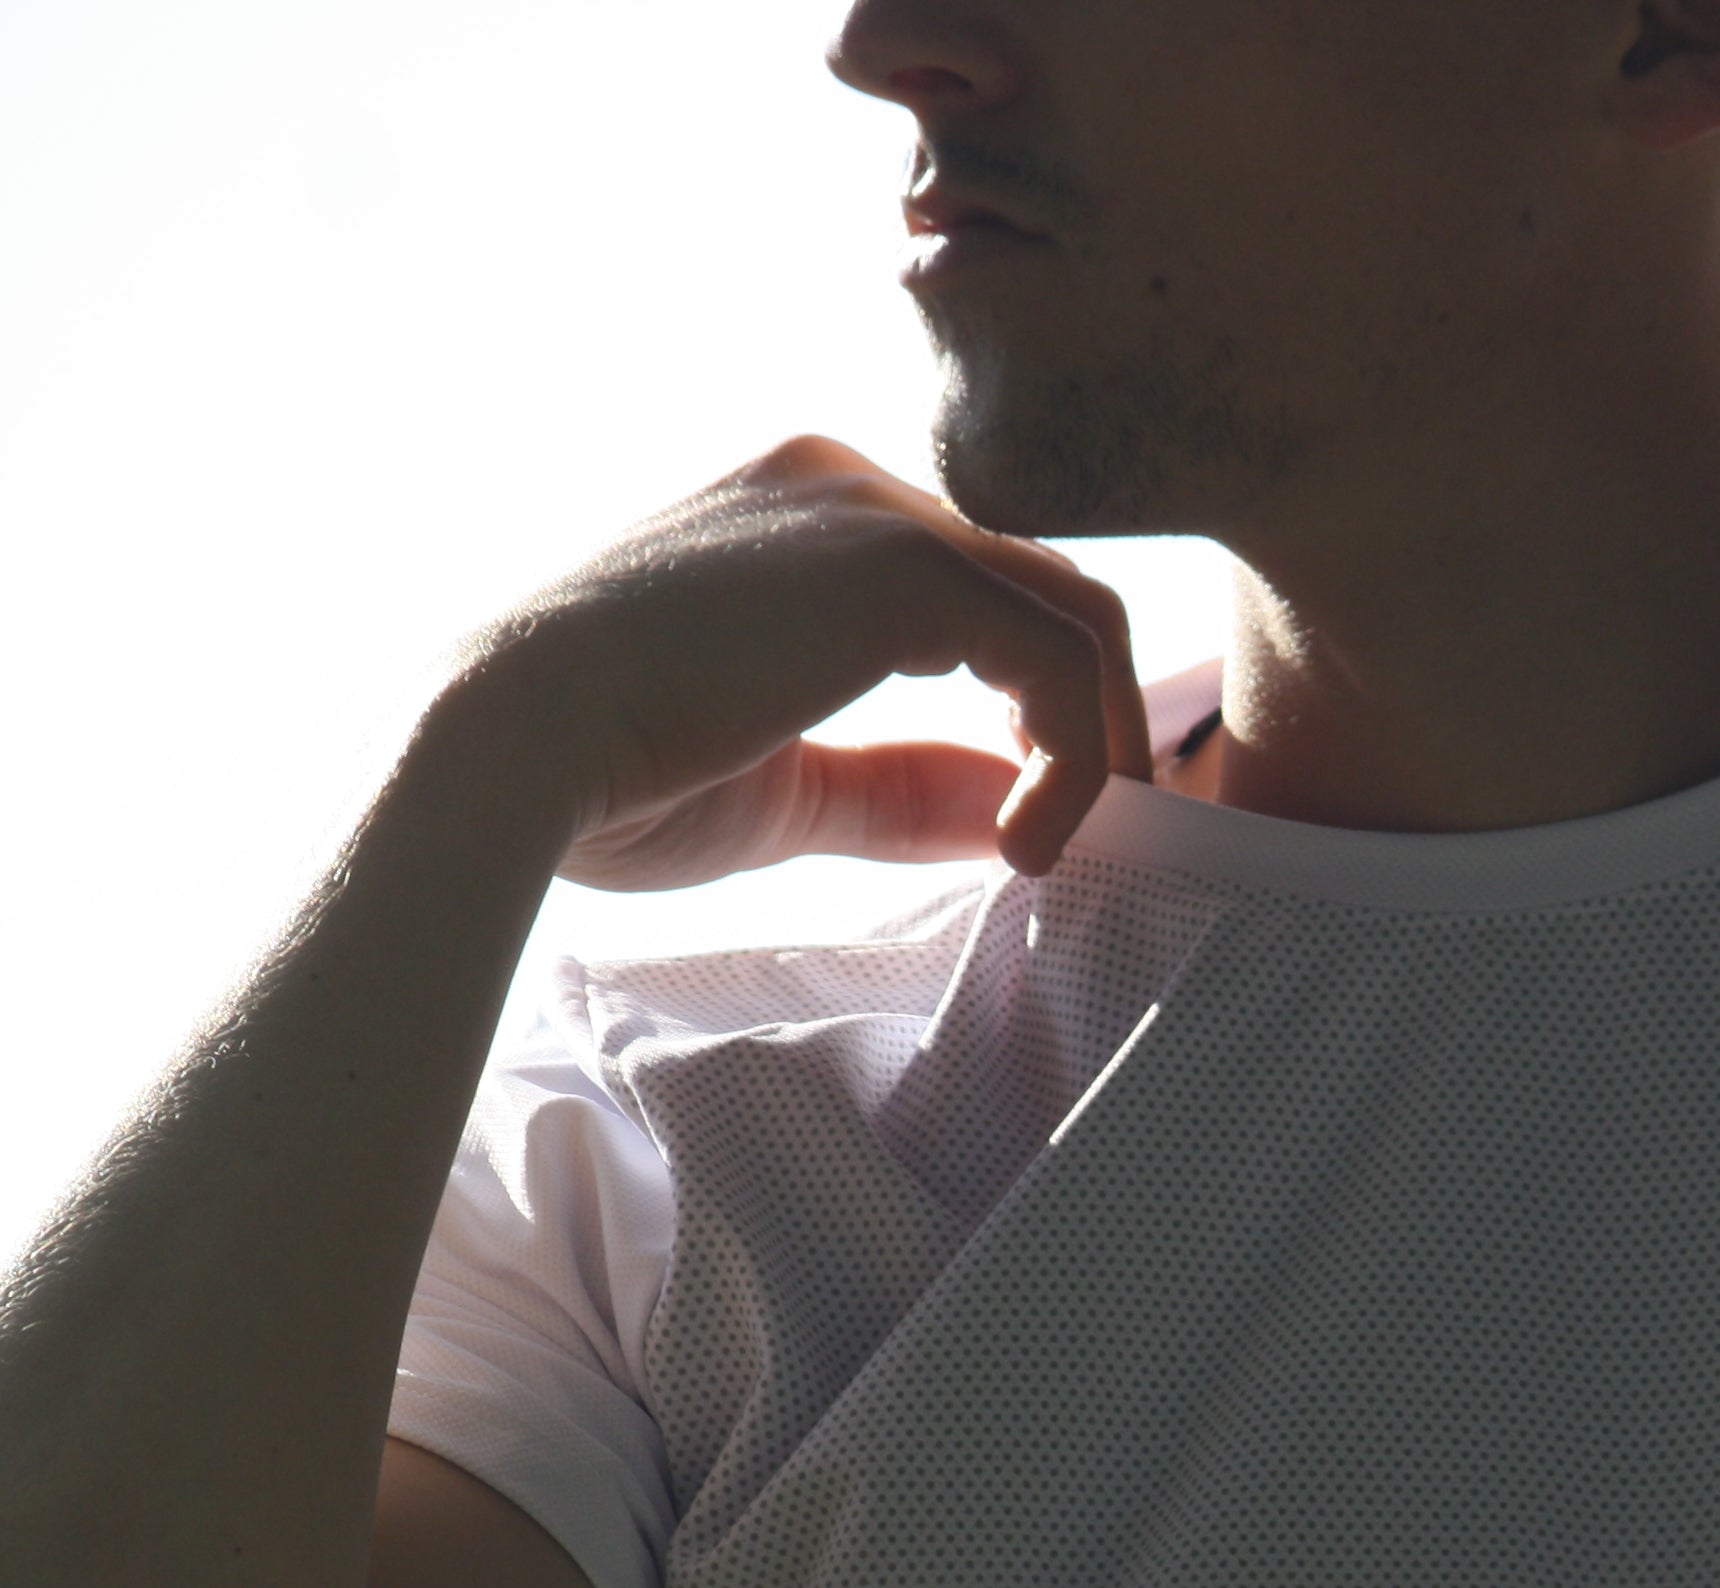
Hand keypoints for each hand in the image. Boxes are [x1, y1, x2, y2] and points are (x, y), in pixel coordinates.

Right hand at [450, 436, 1150, 889]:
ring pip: (1071, 611)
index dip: (1028, 698)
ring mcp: (874, 508)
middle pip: (1039, 583)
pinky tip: (1027, 840)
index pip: (970, 585)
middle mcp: (842, 481)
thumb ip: (905, 786)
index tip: (1028, 807)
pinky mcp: (903, 564)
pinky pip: (1058, 653)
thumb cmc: (601, 774)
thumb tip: (1010, 816)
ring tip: (1048, 847)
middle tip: (1068, 828)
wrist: (499, 746)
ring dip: (1093, 742)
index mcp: (796, 513)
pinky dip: (1074, 756)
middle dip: (1086, 713)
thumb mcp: (788, 786)